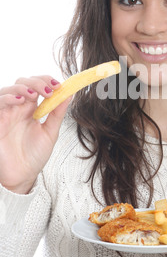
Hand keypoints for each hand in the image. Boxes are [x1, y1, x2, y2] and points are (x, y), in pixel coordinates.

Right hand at [0, 76, 70, 193]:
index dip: (47, 81)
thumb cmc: (34, 155)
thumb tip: (70, 93)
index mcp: (32, 109)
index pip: (37, 85)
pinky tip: (20, 101)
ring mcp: (7, 113)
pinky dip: (8, 97)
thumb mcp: (50, 132)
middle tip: (49, 90)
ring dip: (23, 87)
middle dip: (37, 82)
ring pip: (9, 89)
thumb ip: (57, 113)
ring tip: (34, 95)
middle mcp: (18, 108)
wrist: (22, 176)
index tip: (59, 86)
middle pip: (23, 82)